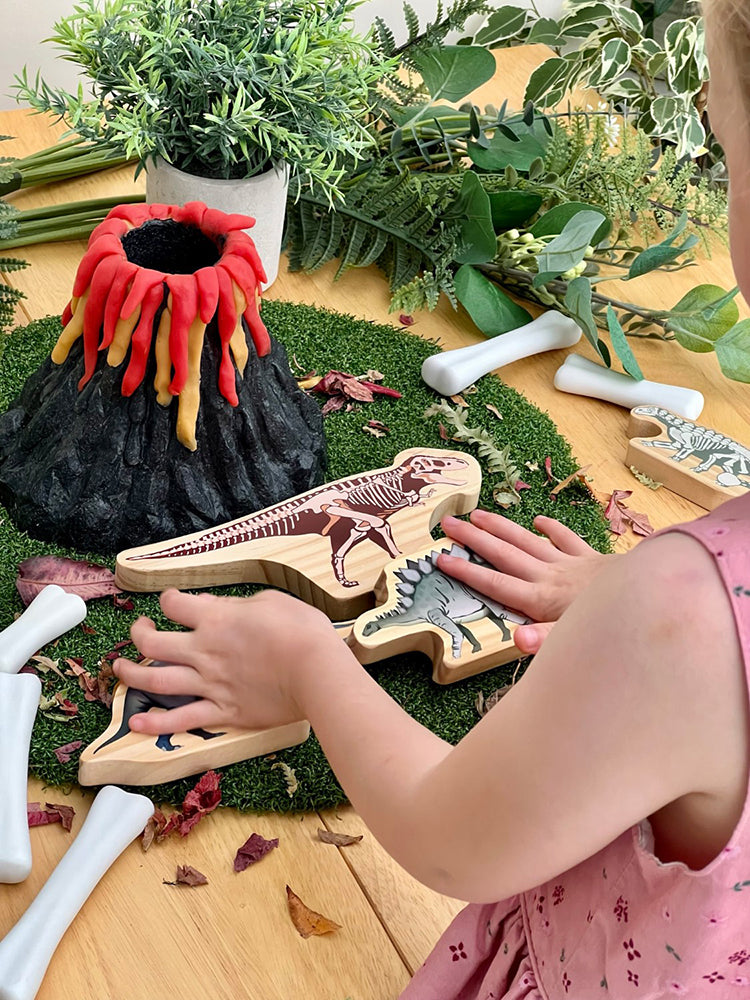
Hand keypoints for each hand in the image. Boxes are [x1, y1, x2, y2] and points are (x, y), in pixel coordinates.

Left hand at [113, 588, 342, 735]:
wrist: (317, 672)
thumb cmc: (302, 631)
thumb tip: (212, 605)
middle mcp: (203, 651)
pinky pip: (180, 721)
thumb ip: (235, 603)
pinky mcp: (221, 711)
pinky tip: (136, 724)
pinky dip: (155, 725)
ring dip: (131, 675)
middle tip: (139, 631)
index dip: (169, 600)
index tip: (172, 603)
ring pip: (155, 680)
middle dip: (137, 634)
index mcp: (215, 619)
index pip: (174, 605)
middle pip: (152, 643)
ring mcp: (209, 684)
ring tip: (121, 670)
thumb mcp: (270, 601)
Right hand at [438, 510, 613, 652]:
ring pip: (528, 540)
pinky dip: (552, 528)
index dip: (467, 572)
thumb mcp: (575, 641)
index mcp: (540, 600)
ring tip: (477, 514)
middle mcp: (549, 577)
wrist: (653, 597)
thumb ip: (545, 640)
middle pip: (504, 554)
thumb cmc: (611, 628)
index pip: (495, 584)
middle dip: (474, 539)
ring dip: (501, 527)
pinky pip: (567, 539)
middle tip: (448, 523)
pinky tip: (539, 519)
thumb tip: (517, 640)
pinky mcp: (590, 558)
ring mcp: (569, 564)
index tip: (442, 558)